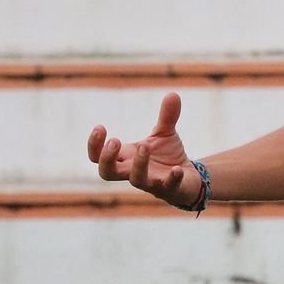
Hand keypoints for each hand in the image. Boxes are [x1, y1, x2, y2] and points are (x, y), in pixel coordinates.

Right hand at [88, 93, 200, 207]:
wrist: (189, 179)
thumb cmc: (168, 157)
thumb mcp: (165, 133)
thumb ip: (166, 116)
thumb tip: (173, 94)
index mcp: (126, 158)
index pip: (98, 157)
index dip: (94, 145)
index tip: (100, 127)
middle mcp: (133, 172)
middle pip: (107, 173)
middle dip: (107, 158)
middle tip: (115, 141)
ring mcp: (151, 182)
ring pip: (136, 180)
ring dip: (138, 164)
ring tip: (144, 146)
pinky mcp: (170, 189)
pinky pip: (168, 187)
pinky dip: (171, 178)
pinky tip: (177, 169)